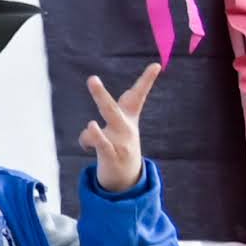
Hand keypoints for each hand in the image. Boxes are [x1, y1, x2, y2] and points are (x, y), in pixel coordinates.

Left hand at [80, 63, 163, 192]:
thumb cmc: (117, 149)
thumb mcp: (113, 134)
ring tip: (91, 122)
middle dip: (100, 94)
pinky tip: (91, 128)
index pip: (138, 96)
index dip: (146, 80)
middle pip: (112, 108)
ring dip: (97, 120)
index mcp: (127, 119)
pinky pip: (102, 143)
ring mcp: (120, 142)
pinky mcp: (112, 156)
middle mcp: (124, 128)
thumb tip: (88, 132)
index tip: (157, 65)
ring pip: (105, 127)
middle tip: (91, 78)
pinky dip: (96, 136)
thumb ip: (96, 130)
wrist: (125, 180)